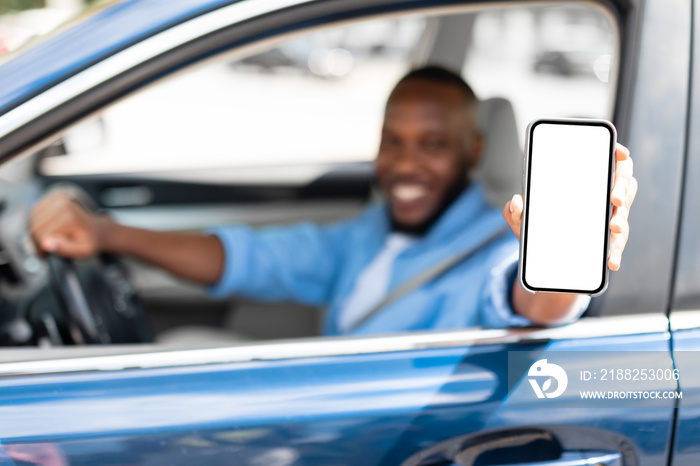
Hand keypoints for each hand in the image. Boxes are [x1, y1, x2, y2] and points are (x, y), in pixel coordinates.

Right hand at [29, 192, 111, 258]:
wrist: (97, 230)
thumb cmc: (89, 242)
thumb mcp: (82, 251)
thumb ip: (64, 249)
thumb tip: (45, 243)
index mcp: (70, 217)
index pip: (41, 234)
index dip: (40, 247)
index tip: (44, 255)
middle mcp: (64, 203)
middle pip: (35, 225)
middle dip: (37, 239)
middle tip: (44, 249)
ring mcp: (60, 196)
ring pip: (33, 218)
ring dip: (35, 231)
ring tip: (46, 240)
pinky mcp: (56, 194)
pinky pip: (35, 210)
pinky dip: (37, 222)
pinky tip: (47, 229)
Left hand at [503, 142, 636, 270]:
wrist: (540, 257)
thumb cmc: (535, 226)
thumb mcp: (521, 218)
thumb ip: (514, 210)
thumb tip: (517, 201)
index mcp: (583, 181)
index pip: (607, 161)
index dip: (616, 154)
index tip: (620, 154)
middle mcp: (601, 195)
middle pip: (624, 184)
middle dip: (623, 189)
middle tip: (614, 199)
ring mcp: (607, 217)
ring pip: (623, 213)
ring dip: (621, 220)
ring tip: (613, 228)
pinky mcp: (608, 239)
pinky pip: (617, 243)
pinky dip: (616, 252)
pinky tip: (612, 261)